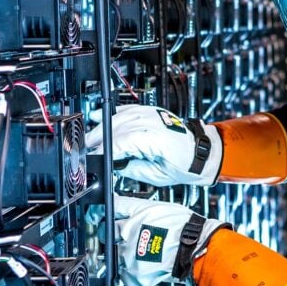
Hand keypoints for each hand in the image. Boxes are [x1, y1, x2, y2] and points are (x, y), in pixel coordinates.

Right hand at [86, 105, 221, 185]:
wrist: (200, 152)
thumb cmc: (184, 165)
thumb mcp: (156, 176)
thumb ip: (132, 169)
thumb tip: (113, 164)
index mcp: (156, 139)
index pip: (123, 142)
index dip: (105, 150)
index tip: (94, 157)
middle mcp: (154, 123)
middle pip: (118, 127)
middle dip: (99, 138)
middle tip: (86, 150)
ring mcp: (153, 115)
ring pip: (120, 117)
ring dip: (103, 127)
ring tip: (90, 139)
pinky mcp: (151, 112)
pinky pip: (128, 110)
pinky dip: (114, 114)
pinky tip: (100, 117)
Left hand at [112, 195, 226, 285]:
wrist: (196, 248)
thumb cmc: (181, 226)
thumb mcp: (153, 207)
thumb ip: (128, 205)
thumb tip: (111, 199)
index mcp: (131, 222)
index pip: (106, 215)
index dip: (101, 214)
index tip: (97, 216)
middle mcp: (127, 241)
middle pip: (107, 236)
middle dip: (113, 234)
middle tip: (128, 234)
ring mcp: (130, 260)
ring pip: (114, 256)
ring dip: (122, 253)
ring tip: (141, 249)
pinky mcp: (136, 277)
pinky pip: (124, 275)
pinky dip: (131, 270)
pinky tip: (144, 262)